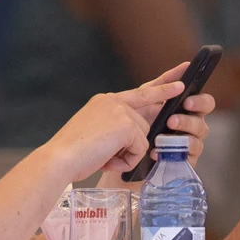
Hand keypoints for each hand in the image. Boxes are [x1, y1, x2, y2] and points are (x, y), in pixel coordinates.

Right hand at [43, 81, 176, 179]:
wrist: (59, 158)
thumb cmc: (75, 154)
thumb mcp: (98, 135)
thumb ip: (118, 129)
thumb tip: (142, 137)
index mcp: (105, 102)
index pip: (140, 92)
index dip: (162, 86)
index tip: (180, 79)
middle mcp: (113, 101)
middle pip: (147, 115)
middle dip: (154, 114)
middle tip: (174, 82)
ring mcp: (120, 110)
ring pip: (143, 138)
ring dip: (127, 154)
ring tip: (104, 158)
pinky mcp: (126, 124)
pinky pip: (140, 148)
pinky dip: (126, 161)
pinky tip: (108, 161)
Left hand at [132, 60, 217, 162]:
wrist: (121, 151)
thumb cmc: (137, 122)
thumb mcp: (147, 98)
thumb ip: (164, 83)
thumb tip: (185, 65)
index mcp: (188, 111)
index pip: (205, 103)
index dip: (201, 101)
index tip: (187, 100)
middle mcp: (193, 128)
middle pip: (203, 122)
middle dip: (189, 120)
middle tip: (172, 120)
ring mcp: (189, 146)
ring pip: (196, 140)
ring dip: (180, 137)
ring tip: (162, 136)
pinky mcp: (183, 163)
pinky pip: (185, 158)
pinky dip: (171, 153)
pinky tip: (156, 151)